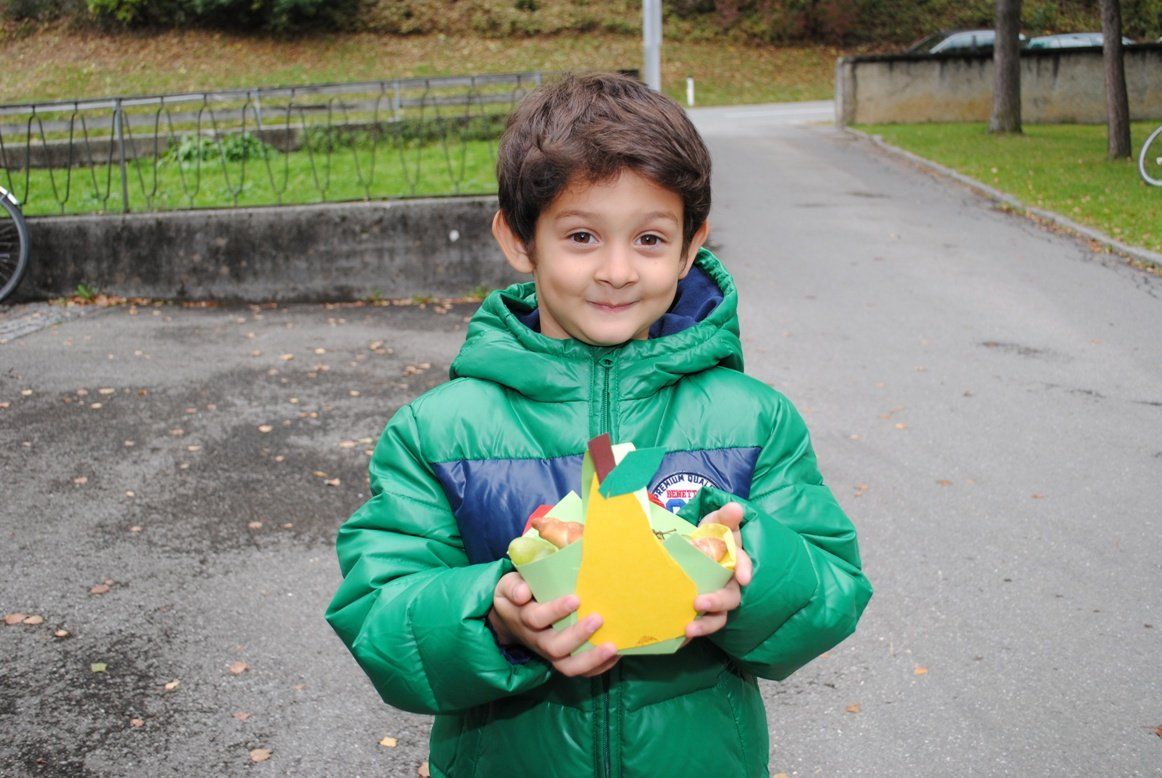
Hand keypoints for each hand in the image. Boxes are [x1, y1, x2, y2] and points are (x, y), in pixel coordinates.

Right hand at [490, 571, 619, 676]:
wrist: (512, 620)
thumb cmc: (518, 595)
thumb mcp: (509, 585)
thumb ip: (514, 586)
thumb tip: (522, 593)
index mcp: (524, 618)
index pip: (536, 619)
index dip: (555, 610)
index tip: (575, 599)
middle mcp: (537, 640)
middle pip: (555, 647)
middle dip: (578, 635)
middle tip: (598, 619)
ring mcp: (551, 653)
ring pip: (568, 666)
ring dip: (591, 658)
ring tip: (612, 647)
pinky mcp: (563, 659)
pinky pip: (580, 671)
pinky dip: (598, 667)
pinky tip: (616, 654)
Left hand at [685, 501, 752, 639]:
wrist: (686, 552)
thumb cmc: (706, 537)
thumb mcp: (712, 524)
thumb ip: (723, 518)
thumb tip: (736, 508)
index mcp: (733, 559)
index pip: (742, 563)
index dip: (743, 569)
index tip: (742, 578)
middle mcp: (729, 583)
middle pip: (731, 596)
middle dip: (717, 600)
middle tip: (699, 603)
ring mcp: (718, 599)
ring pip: (720, 616)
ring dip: (706, 624)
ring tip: (689, 629)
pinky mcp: (706, 612)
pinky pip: (705, 624)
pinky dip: (696, 630)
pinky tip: (682, 635)